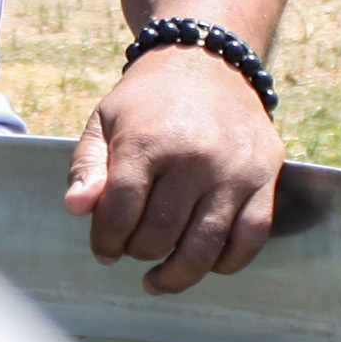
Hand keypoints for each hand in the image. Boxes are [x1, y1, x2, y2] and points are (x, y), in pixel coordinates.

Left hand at [64, 46, 280, 294]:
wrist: (208, 61)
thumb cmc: (149, 99)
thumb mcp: (105, 120)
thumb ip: (86, 166)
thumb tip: (75, 209)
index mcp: (148, 142)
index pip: (119, 212)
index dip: (105, 240)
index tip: (103, 250)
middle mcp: (194, 158)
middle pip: (159, 234)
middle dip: (137, 252)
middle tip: (131, 250)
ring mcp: (233, 172)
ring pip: (204, 247)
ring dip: (176, 275)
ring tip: (158, 280)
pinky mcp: (265, 180)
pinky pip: (251, 239)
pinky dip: (227, 263)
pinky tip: (205, 264)